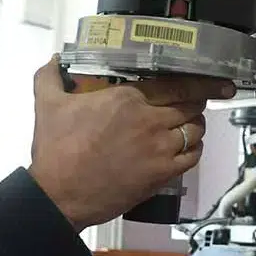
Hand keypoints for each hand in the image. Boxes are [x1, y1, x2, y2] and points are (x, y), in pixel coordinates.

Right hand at [28, 58, 234, 228]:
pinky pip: (192, 157)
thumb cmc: (55, 151)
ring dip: (195, 125)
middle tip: (195, 101)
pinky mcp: (162, 174)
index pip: (174, 84)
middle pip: (190, 105)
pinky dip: (195, 149)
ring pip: (195, 130)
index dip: (196, 82)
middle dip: (196, 101)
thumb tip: (53, 60)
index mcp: (126, 98)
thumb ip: (51, 77)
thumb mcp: (47, 105)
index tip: (208, 81)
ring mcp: (159, 148)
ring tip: (189, 124)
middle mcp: (149, 120)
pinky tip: (188, 147)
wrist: (59, 195)